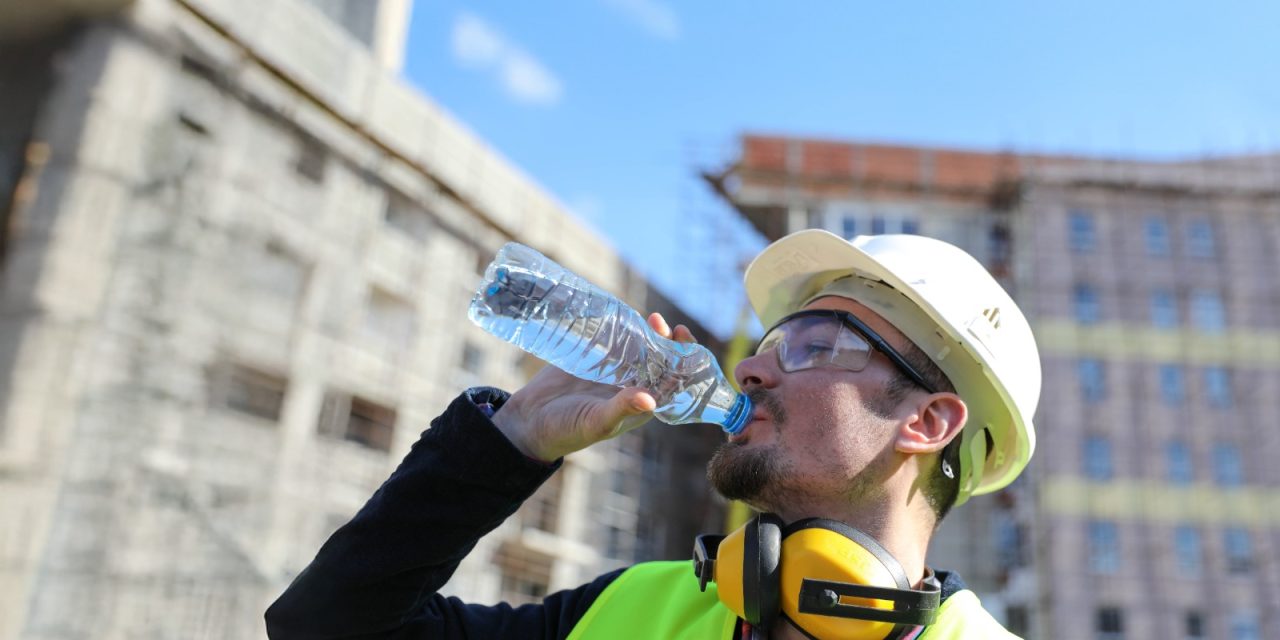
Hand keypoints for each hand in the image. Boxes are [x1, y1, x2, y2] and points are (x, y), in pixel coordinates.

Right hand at [491, 312, 698, 461]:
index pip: (672, 383)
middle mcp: (631, 386)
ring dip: (649, 334)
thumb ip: (622, 409)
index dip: (683, 365)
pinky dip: (623, 329)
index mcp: (641, 405)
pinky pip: (615, 341)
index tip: (683, 349)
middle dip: (667, 343)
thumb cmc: (567, 430)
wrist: (530, 421)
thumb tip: (650, 400)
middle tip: (664, 325)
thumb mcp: (596, 422)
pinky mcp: (595, 358)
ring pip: (640, 348)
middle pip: (659, 361)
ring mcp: (613, 371)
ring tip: (652, 318)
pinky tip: (626, 316)